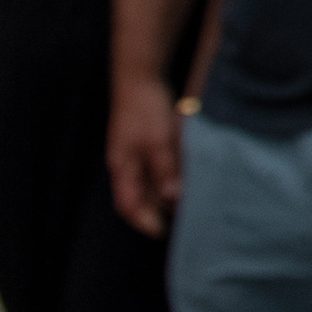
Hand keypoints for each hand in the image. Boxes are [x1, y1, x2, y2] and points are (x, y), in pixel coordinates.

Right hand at [106, 76, 181, 235]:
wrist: (140, 77)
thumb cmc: (145, 107)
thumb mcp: (158, 139)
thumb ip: (164, 168)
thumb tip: (171, 198)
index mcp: (123, 167)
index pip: (128, 205)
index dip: (144, 221)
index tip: (163, 233)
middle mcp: (126, 164)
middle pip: (138, 198)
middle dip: (156, 214)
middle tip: (182, 224)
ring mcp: (135, 154)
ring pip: (149, 185)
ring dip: (164, 197)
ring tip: (189, 206)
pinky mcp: (146, 144)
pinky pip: (156, 170)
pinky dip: (169, 180)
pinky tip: (187, 181)